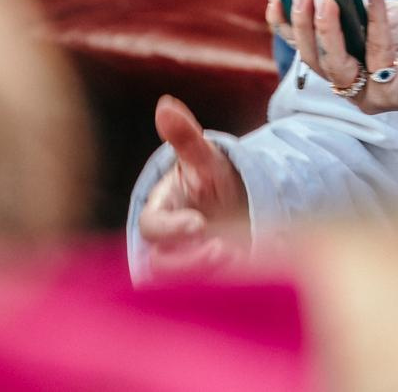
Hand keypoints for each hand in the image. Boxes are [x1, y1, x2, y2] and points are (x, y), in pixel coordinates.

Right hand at [136, 95, 249, 274]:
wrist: (239, 202)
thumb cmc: (215, 177)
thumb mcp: (207, 157)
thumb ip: (185, 136)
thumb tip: (165, 104)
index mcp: (161, 211)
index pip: (152, 227)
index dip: (171, 228)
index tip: (199, 223)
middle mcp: (166, 243)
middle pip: (160, 264)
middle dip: (189, 261)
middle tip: (223, 249)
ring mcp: (182, 265)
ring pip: (178, 284)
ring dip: (204, 277)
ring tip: (236, 258)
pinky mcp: (201, 282)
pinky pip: (200, 294)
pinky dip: (220, 287)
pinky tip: (244, 270)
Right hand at [272, 0, 397, 116]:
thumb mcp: (382, 12)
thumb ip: (354, 7)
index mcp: (341, 61)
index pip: (303, 46)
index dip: (285, 22)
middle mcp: (349, 83)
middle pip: (313, 57)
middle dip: (303, 24)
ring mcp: (367, 94)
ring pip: (334, 65)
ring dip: (326, 30)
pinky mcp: (391, 95)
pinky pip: (377, 56)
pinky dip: (375, 21)